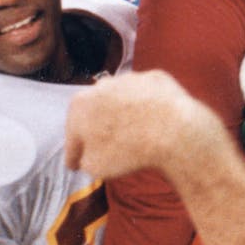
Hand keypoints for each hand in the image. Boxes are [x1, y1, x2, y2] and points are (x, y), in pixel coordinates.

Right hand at [65, 70, 218, 179]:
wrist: (171, 130)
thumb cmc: (127, 150)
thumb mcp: (94, 167)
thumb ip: (85, 159)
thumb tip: (88, 156)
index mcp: (79, 105)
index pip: (72, 136)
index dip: (74, 154)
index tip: (75, 164)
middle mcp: (102, 85)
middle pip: (96, 112)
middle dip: (97, 129)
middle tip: (103, 149)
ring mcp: (130, 78)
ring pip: (122, 101)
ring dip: (123, 116)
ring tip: (132, 137)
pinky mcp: (156, 78)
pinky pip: (148, 97)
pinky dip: (149, 108)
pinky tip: (154, 124)